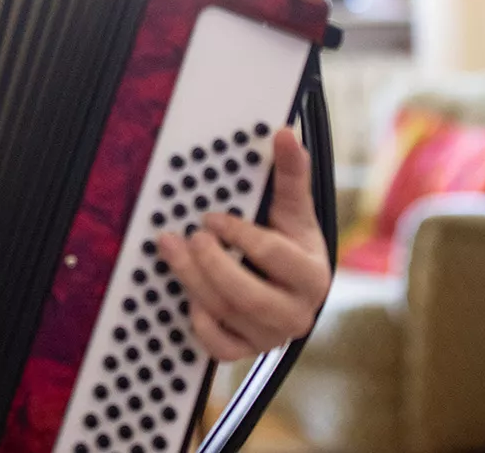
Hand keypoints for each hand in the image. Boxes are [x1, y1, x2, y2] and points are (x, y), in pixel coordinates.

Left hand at [156, 125, 329, 360]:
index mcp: (312, 276)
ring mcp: (271, 336)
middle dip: (210, 265)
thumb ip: (291, 173)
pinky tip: (189, 296)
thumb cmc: (292, 243)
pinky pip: (219, 347)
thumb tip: (286, 132)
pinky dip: (200, 322)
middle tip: (188, 237)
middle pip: (247, 296)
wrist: (296, 287)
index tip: (211, 217)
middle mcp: (297, 314)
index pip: (271, 254)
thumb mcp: (294, 209)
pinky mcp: (248, 351)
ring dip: (193, 281)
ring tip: (172, 250)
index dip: (237, 234)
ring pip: (227, 315)